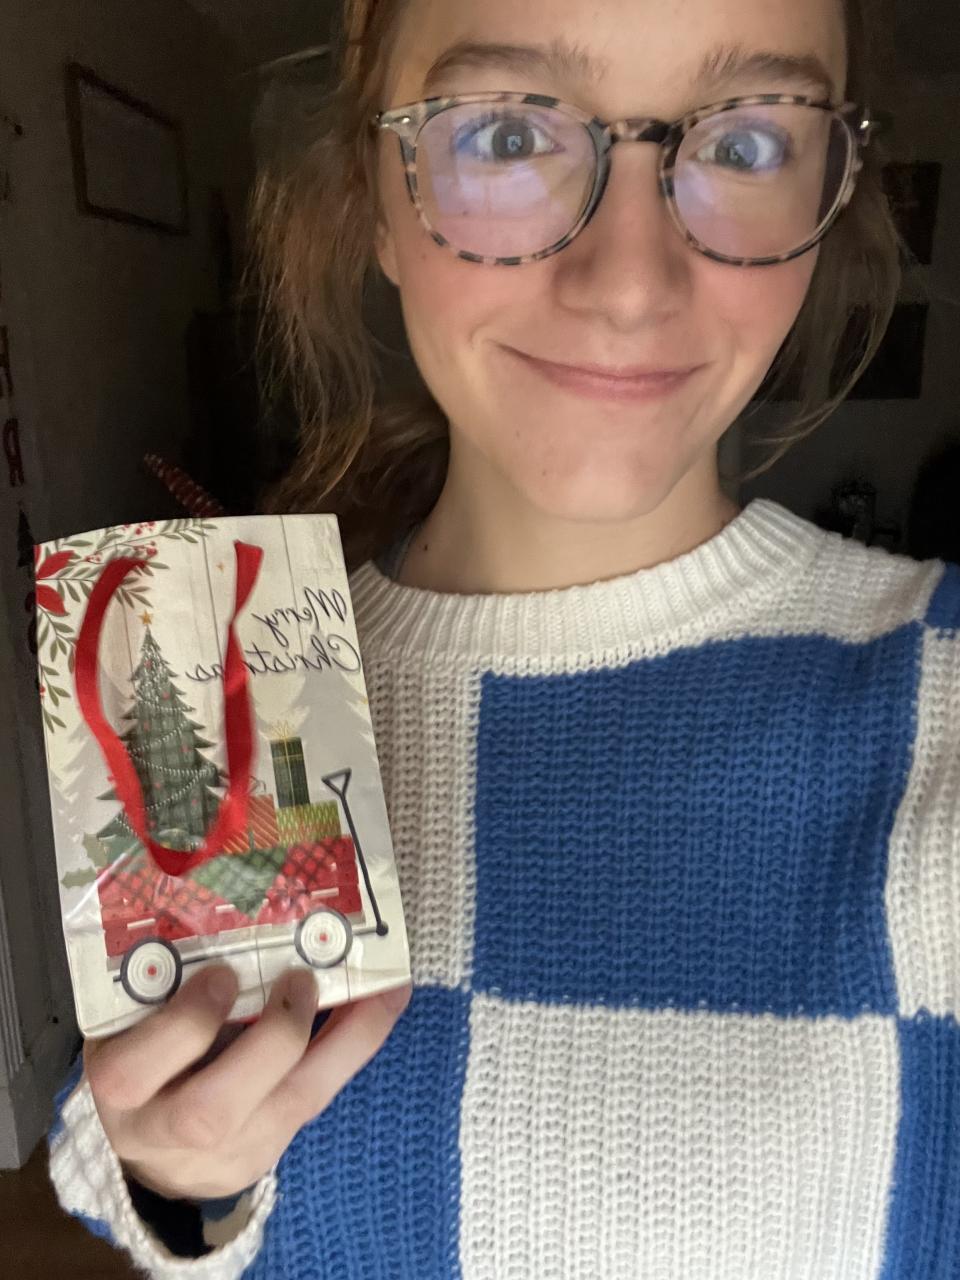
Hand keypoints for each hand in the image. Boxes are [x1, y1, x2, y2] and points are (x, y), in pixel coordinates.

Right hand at [83, 965, 411, 1199]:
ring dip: (341, 1041)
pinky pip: (315, 1102)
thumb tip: (228, 901)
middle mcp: (162, 1132)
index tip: (220, 975)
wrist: (147, 1141)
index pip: (132, 1073)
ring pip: (287, 1111)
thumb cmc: (144, 1048)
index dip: (184, 1025)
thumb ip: (166, 979)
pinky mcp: (261, 1158)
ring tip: (375, 987)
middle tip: (302, 979)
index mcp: (118, 1085)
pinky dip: (352, 1048)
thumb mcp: (134, 1016)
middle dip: (272, 1040)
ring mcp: (218, 1155)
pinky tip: (382, 1003)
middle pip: (212, 1111)